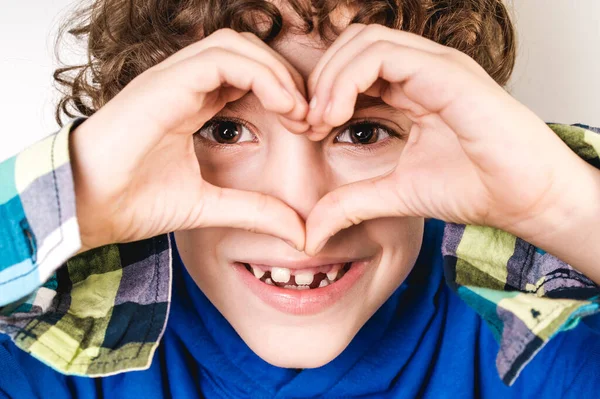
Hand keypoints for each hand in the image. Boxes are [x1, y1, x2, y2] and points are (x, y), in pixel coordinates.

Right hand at [70, 29, 308, 251]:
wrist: (85, 208)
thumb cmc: (133, 202)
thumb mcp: (209, 206)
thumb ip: (254, 211)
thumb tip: (300, 232)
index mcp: (192, 103)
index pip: (247, 74)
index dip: (283, 93)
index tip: (306, 128)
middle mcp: (183, 84)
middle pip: (247, 51)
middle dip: (286, 78)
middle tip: (309, 117)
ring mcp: (172, 79)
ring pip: (236, 44)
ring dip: (276, 73)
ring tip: (298, 112)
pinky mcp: (165, 83)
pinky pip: (222, 59)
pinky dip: (261, 75)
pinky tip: (282, 107)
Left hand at [303, 24, 593, 254]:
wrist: (526, 198)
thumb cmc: (474, 188)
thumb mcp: (395, 194)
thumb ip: (351, 203)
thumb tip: (311, 233)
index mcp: (412, 89)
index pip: (353, 68)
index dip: (322, 93)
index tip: (307, 131)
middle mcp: (422, 70)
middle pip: (353, 45)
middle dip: (319, 80)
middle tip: (307, 122)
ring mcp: (435, 66)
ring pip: (364, 41)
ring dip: (330, 78)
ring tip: (320, 120)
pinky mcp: (447, 73)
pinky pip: (384, 55)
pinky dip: (348, 79)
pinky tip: (337, 115)